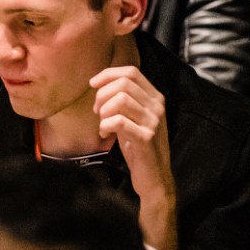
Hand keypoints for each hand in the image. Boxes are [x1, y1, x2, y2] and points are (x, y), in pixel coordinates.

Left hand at [90, 65, 177, 249]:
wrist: (154, 177)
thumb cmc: (138, 146)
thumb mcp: (133, 117)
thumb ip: (123, 99)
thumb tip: (99, 84)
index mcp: (155, 98)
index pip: (131, 72)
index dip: (108, 74)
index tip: (92, 84)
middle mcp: (157, 106)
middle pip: (123, 84)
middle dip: (101, 95)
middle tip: (97, 112)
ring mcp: (153, 121)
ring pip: (120, 100)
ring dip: (103, 111)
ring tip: (102, 125)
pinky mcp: (146, 137)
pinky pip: (117, 121)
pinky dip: (104, 126)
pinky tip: (105, 135)